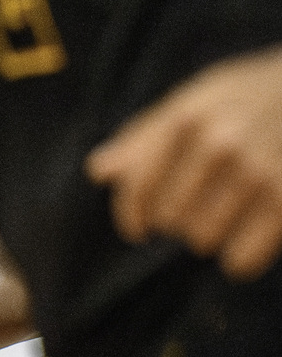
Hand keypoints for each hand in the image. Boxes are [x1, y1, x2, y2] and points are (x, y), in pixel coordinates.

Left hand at [86, 45, 281, 280]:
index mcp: (188, 118)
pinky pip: (240, 261)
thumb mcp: (199, 96)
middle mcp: (220, 144)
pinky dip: (241, 258)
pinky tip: (250, 237)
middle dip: (178, 220)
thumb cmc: (251, 95)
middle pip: (169, 219)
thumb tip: (99, 169)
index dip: (132, 216)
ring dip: (210, 235)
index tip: (138, 230)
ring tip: (228, 213)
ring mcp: (257, 173)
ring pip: (202, 240)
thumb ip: (146, 134)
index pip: (136, 186)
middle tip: (201, 206)